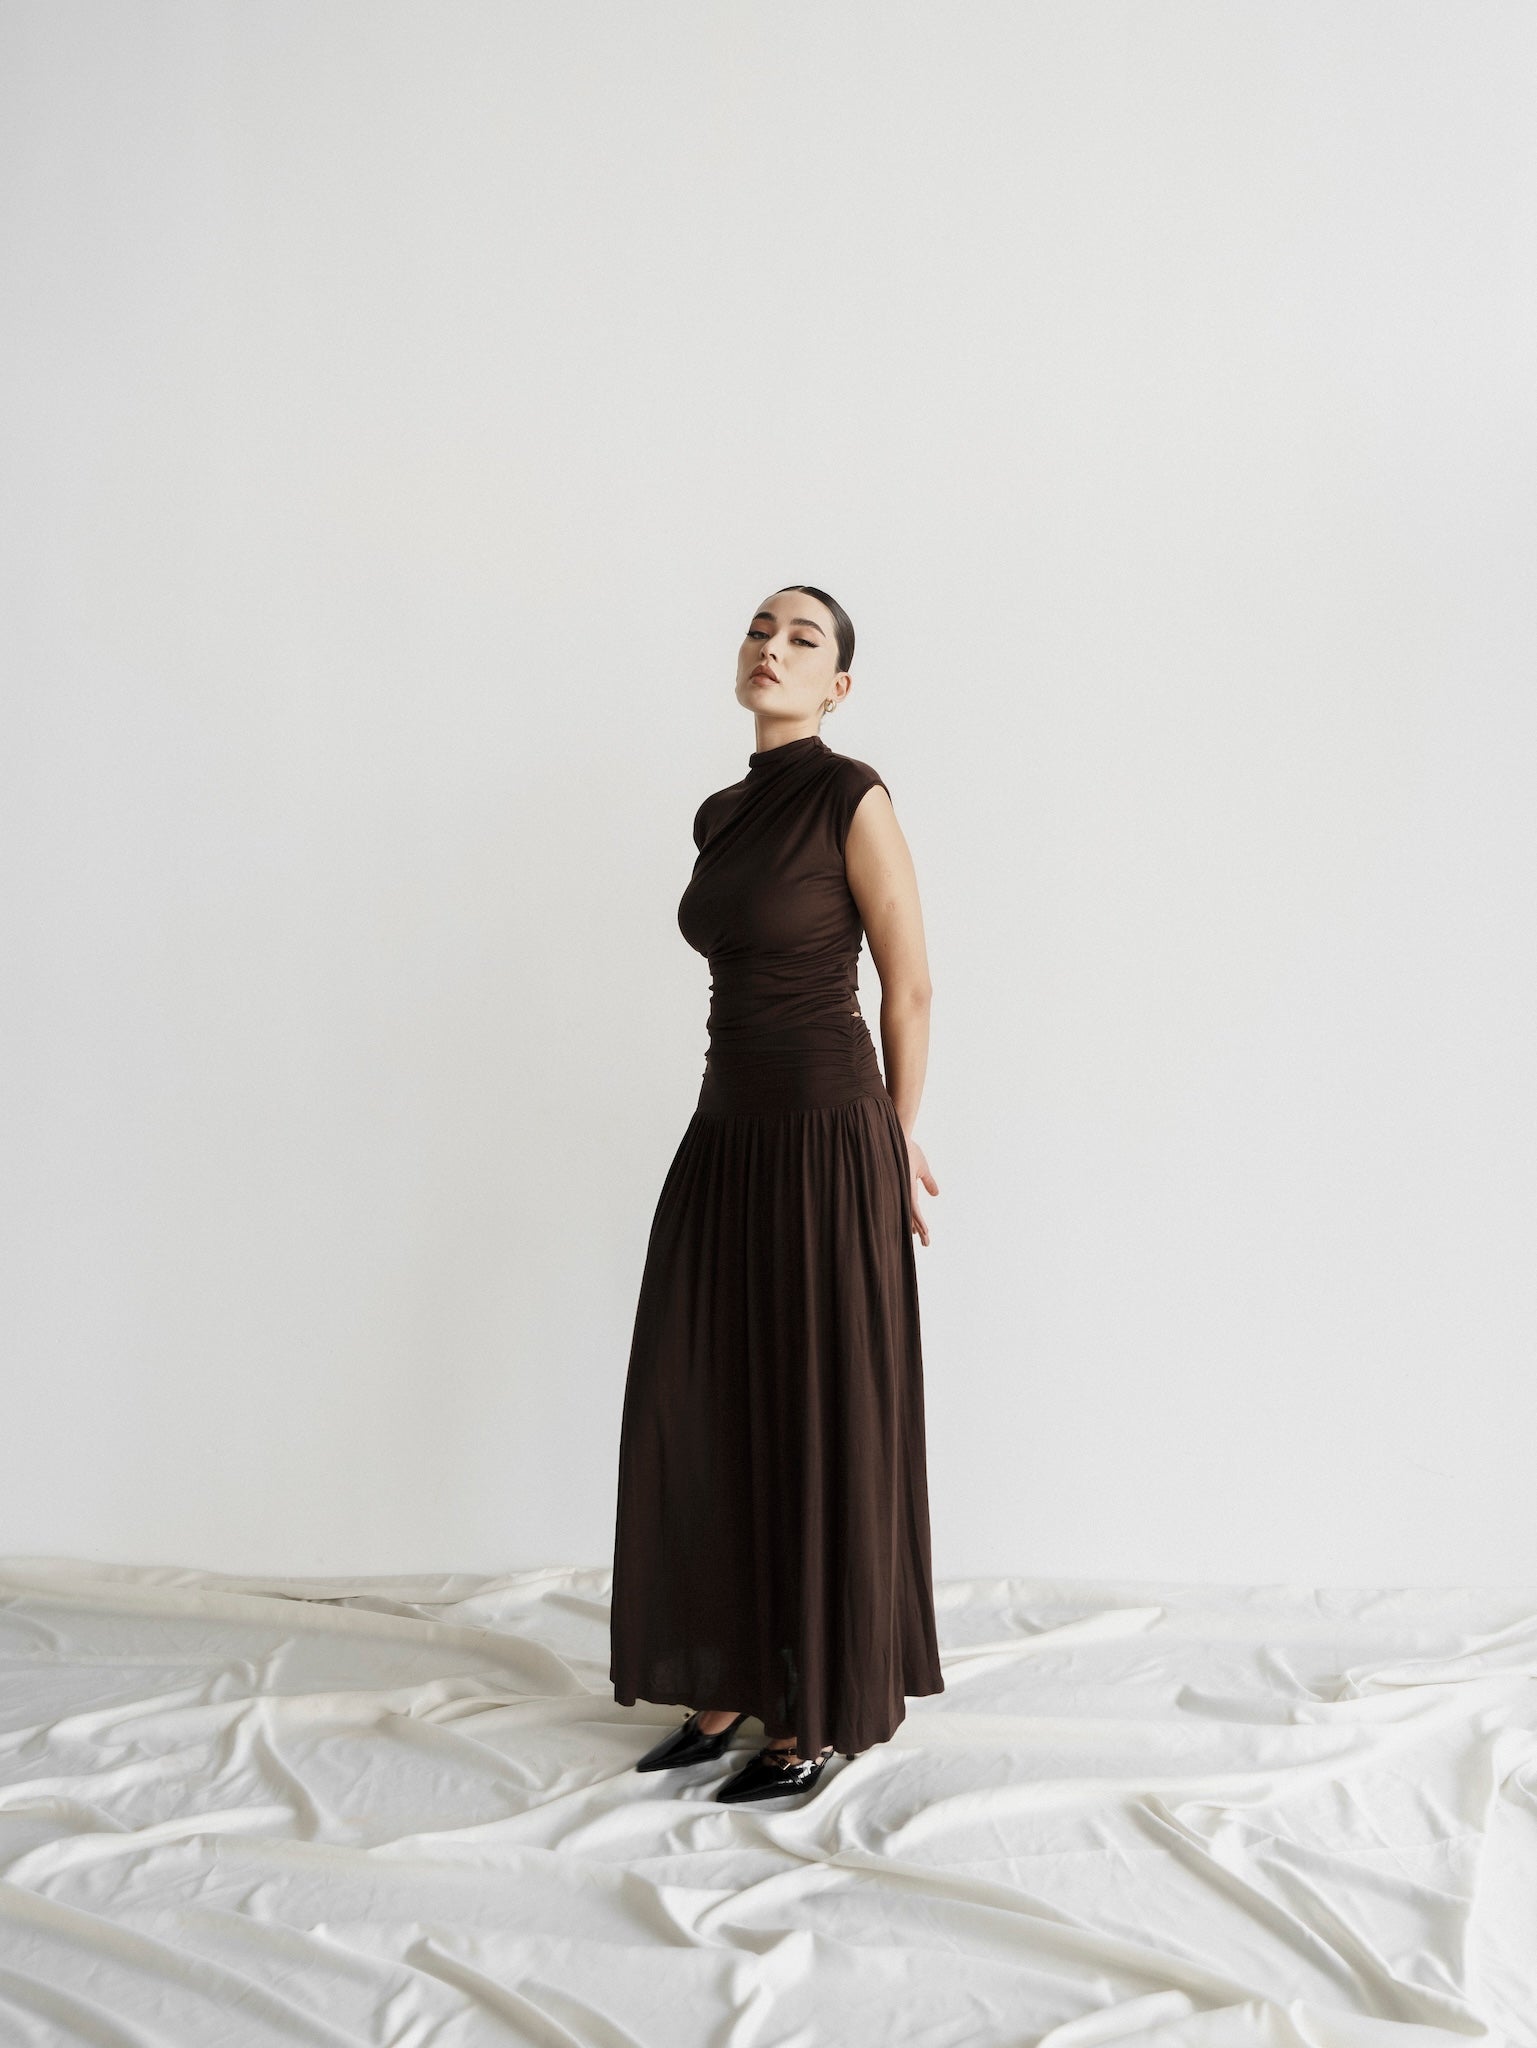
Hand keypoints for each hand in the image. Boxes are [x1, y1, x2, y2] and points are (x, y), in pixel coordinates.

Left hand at [904, 1132, 938, 1246]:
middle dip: (919, 1230)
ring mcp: (901, 1189)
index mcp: (906, 1188)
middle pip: (910, 1216)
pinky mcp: (901, 1185)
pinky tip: (919, 1228)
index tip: (923, 1235)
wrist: (896, 1134)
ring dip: (917, 1227)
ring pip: (909, 1214)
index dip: (918, 1223)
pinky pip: (909, 1206)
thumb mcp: (922, 1167)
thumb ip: (928, 1181)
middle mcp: (902, 1191)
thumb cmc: (906, 1148)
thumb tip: (936, 1195)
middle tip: (926, 1244)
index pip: (913, 1211)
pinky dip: (915, 1217)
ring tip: (924, 1239)